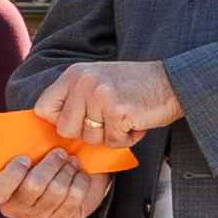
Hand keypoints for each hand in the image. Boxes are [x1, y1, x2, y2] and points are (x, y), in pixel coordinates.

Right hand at [0, 148, 111, 217]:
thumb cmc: (40, 164)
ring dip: (67, 171)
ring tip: (72, 160)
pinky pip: (73, 199)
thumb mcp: (26, 154)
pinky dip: (80, 182)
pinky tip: (80, 174)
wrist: (66, 183)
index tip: (25, 158)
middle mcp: (15, 209)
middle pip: (33, 186)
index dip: (12, 175)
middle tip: (59, 152)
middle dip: (50, 165)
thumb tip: (23, 123)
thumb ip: (20, 145)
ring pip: (56, 191)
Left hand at [32, 59, 178, 153]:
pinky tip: (136, 123)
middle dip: (87, 133)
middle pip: (66, 130)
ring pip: (90, 139)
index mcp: (74, 75)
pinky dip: (127, 139)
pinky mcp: (119, 112)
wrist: (174, 81)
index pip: (43, 108)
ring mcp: (101, 96)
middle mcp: (83, 83)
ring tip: (124, 119)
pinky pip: (113, 142)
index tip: (78, 122)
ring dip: (110, 136)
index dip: (59, 122)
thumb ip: (76, 98)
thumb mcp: (98, 81)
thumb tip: (54, 127)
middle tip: (108, 122)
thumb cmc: (136, 86)